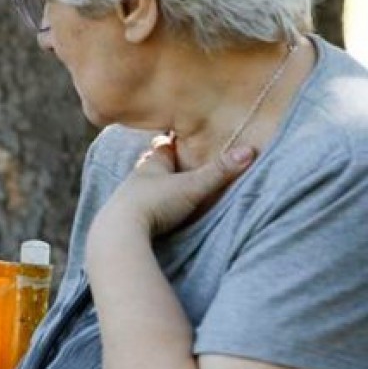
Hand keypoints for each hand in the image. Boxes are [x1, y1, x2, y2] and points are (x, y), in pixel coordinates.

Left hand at [98, 134, 254, 237]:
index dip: (171, 142)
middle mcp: (136, 180)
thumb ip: (219, 172)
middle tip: (168, 159)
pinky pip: (135, 210)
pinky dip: (144, 207)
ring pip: (140, 187)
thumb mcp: (192, 186)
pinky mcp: (123, 220)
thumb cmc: (155, 203)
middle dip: (159, 164)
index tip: (177, 136)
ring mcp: (125, 200)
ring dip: (150, 187)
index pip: (163, 148)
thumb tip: (249, 150)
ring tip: (159, 186)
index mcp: (151, 166)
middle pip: (149, 167)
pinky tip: (147, 214)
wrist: (119, 232)